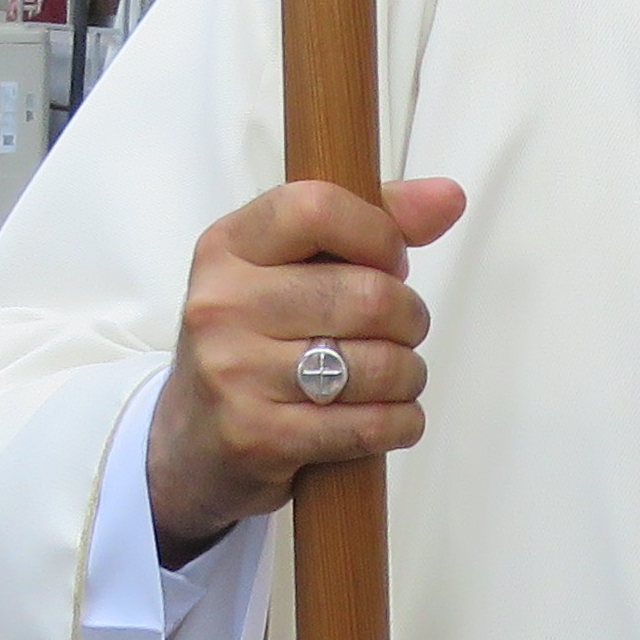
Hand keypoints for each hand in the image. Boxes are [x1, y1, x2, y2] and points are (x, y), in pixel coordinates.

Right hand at [147, 175, 466, 562]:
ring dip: (408, 375)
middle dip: (409, 318)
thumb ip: (373, 221)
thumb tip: (449, 197)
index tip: (389, 263)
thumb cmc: (259, 341)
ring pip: (378, 364)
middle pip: (368, 296)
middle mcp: (222, 304)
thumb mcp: (290, 268)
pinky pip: (369, 425)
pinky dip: (401, 423)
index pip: (317, 208)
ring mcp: (233, 373)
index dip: (379, 234)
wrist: (191, 442)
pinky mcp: (256, 437)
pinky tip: (390, 418)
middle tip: (400, 331)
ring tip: (393, 377)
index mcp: (228, 247)